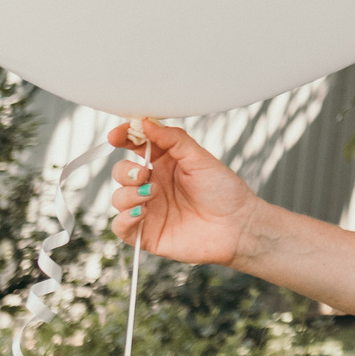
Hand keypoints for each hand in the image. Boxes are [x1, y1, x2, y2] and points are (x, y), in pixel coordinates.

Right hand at [107, 118, 256, 266]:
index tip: (116, 135)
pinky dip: (125, 218)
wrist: (238, 226)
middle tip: (143, 173)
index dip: (123, 138)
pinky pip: (120, 226)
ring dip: (129, 193)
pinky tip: (142, 212)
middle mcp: (153, 184)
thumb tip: (147, 122)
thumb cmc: (224, 191)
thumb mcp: (200, 158)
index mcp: (165, 162)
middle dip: (125, 170)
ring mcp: (148, 208)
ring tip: (153, 193)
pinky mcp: (146, 233)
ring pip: (118, 197)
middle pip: (121, 172)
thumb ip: (173, 139)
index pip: (135, 145)